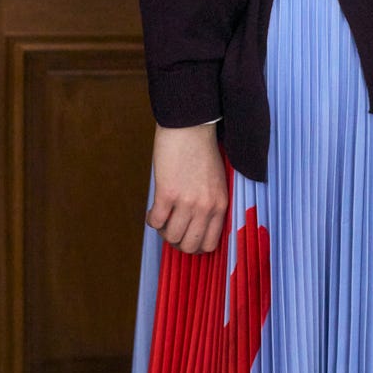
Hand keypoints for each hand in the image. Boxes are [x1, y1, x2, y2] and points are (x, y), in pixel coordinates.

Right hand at [147, 122, 227, 253]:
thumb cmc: (202, 149)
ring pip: (171, 236)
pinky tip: (152, 210)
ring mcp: (186, 202)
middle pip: (189, 246)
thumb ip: (210, 204)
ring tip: (162, 217)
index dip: (195, 246)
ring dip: (163, 231)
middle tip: (171, 229)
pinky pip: (155, 222)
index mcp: (220, 204)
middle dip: (177, 242)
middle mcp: (206, 207)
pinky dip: (151, 220)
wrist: (191, 126)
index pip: (210, 244)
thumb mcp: (216, 181)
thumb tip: (196, 226)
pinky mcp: (167, 193)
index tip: (186, 238)